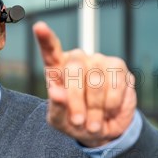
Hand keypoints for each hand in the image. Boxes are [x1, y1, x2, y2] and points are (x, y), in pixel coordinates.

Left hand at [33, 22, 136, 147]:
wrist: (104, 130)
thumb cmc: (75, 122)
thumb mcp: (59, 120)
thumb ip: (56, 107)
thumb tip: (55, 92)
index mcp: (57, 70)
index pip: (50, 51)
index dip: (45, 39)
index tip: (39, 27)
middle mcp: (77, 60)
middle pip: (74, 70)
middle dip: (76, 101)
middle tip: (78, 122)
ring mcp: (98, 60)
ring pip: (96, 81)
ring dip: (95, 109)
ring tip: (93, 122)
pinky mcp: (118, 66)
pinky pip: (115, 85)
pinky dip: (111, 105)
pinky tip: (109, 110)